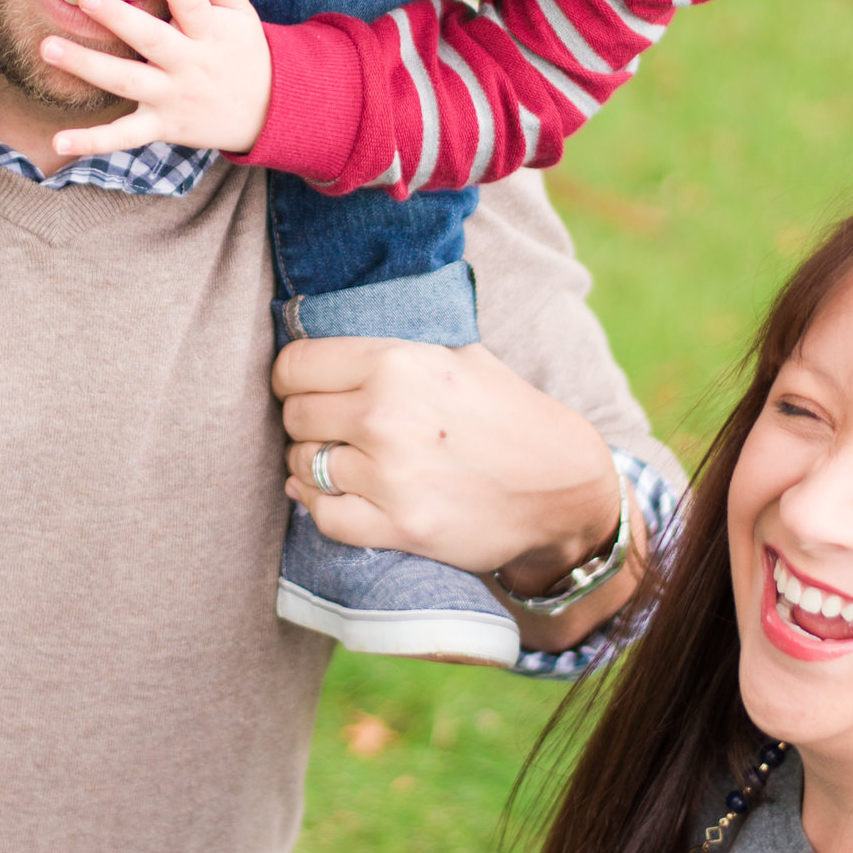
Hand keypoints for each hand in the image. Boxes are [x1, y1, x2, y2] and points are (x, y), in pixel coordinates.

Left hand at [40, 0, 273, 158]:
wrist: (268, 115)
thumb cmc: (246, 56)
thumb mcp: (243, 17)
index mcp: (209, 33)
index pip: (191, 3)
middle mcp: (188, 65)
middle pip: (150, 40)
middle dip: (118, 18)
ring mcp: (171, 97)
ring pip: (126, 82)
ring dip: (86, 65)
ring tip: (47, 46)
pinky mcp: (160, 126)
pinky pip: (123, 137)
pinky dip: (92, 142)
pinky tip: (58, 141)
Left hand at [273, 338, 619, 576]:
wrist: (562, 488)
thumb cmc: (508, 414)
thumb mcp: (458, 355)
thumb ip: (394, 342)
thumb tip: (328, 325)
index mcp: (396, 363)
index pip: (295, 365)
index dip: (290, 376)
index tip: (299, 385)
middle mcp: (385, 415)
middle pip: (295, 415)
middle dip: (304, 420)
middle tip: (326, 425)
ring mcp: (390, 476)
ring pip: (303, 465)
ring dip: (310, 463)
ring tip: (336, 459)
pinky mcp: (399, 527)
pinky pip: (323, 515)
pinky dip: (317, 505)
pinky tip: (327, 493)